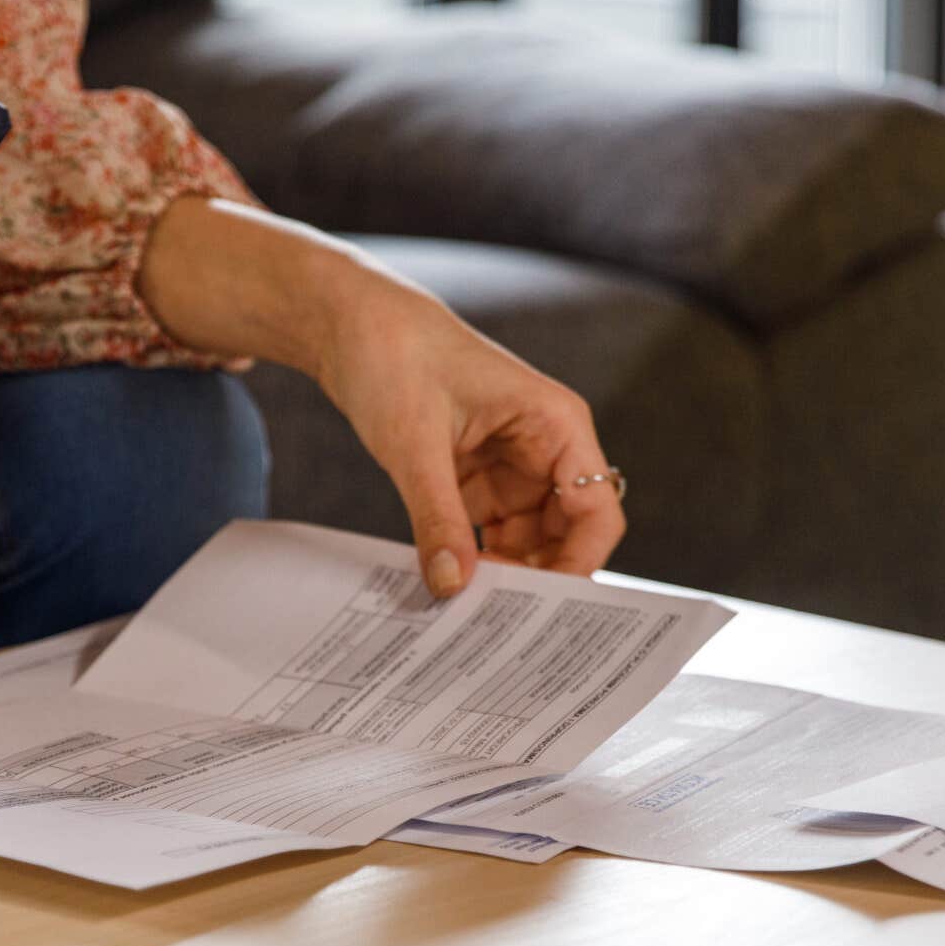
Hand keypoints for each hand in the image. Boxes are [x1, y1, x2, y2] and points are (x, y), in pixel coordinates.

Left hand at [318, 282, 625, 596]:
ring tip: (464, 611)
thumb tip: (451, 585)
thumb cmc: (395, 355)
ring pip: (527, 543)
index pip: (596, 510)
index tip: (541, 608)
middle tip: (493, 623)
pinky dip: (471, 560)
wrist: (348, 322)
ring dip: (501, 576)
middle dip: (535, 579)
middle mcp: (544, 448)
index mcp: (556, 424)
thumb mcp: (414, 443)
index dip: (579, 563)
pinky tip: (447, 585)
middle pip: (565, 536)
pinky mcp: (476, 478)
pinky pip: (489, 534)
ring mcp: (511, 466)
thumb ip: (436, 517)